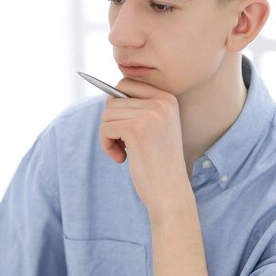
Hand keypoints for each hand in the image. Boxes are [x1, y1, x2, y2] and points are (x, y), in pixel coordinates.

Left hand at [99, 78, 190, 218]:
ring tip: (122, 153)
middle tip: (122, 145)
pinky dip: (106, 145)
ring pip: (107, 114)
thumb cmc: (159, 165)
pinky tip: (121, 159)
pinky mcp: (136, 128)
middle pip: (113, 99)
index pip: (126, 83)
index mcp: (167, 99)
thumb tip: (108, 97)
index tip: (123, 129)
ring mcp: (149, 113)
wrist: (170, 192)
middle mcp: (161, 102)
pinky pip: (105, 128)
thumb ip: (138, 110)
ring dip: (108, 136)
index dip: (116, 105)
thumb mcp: (155, 129)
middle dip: (111, 123)